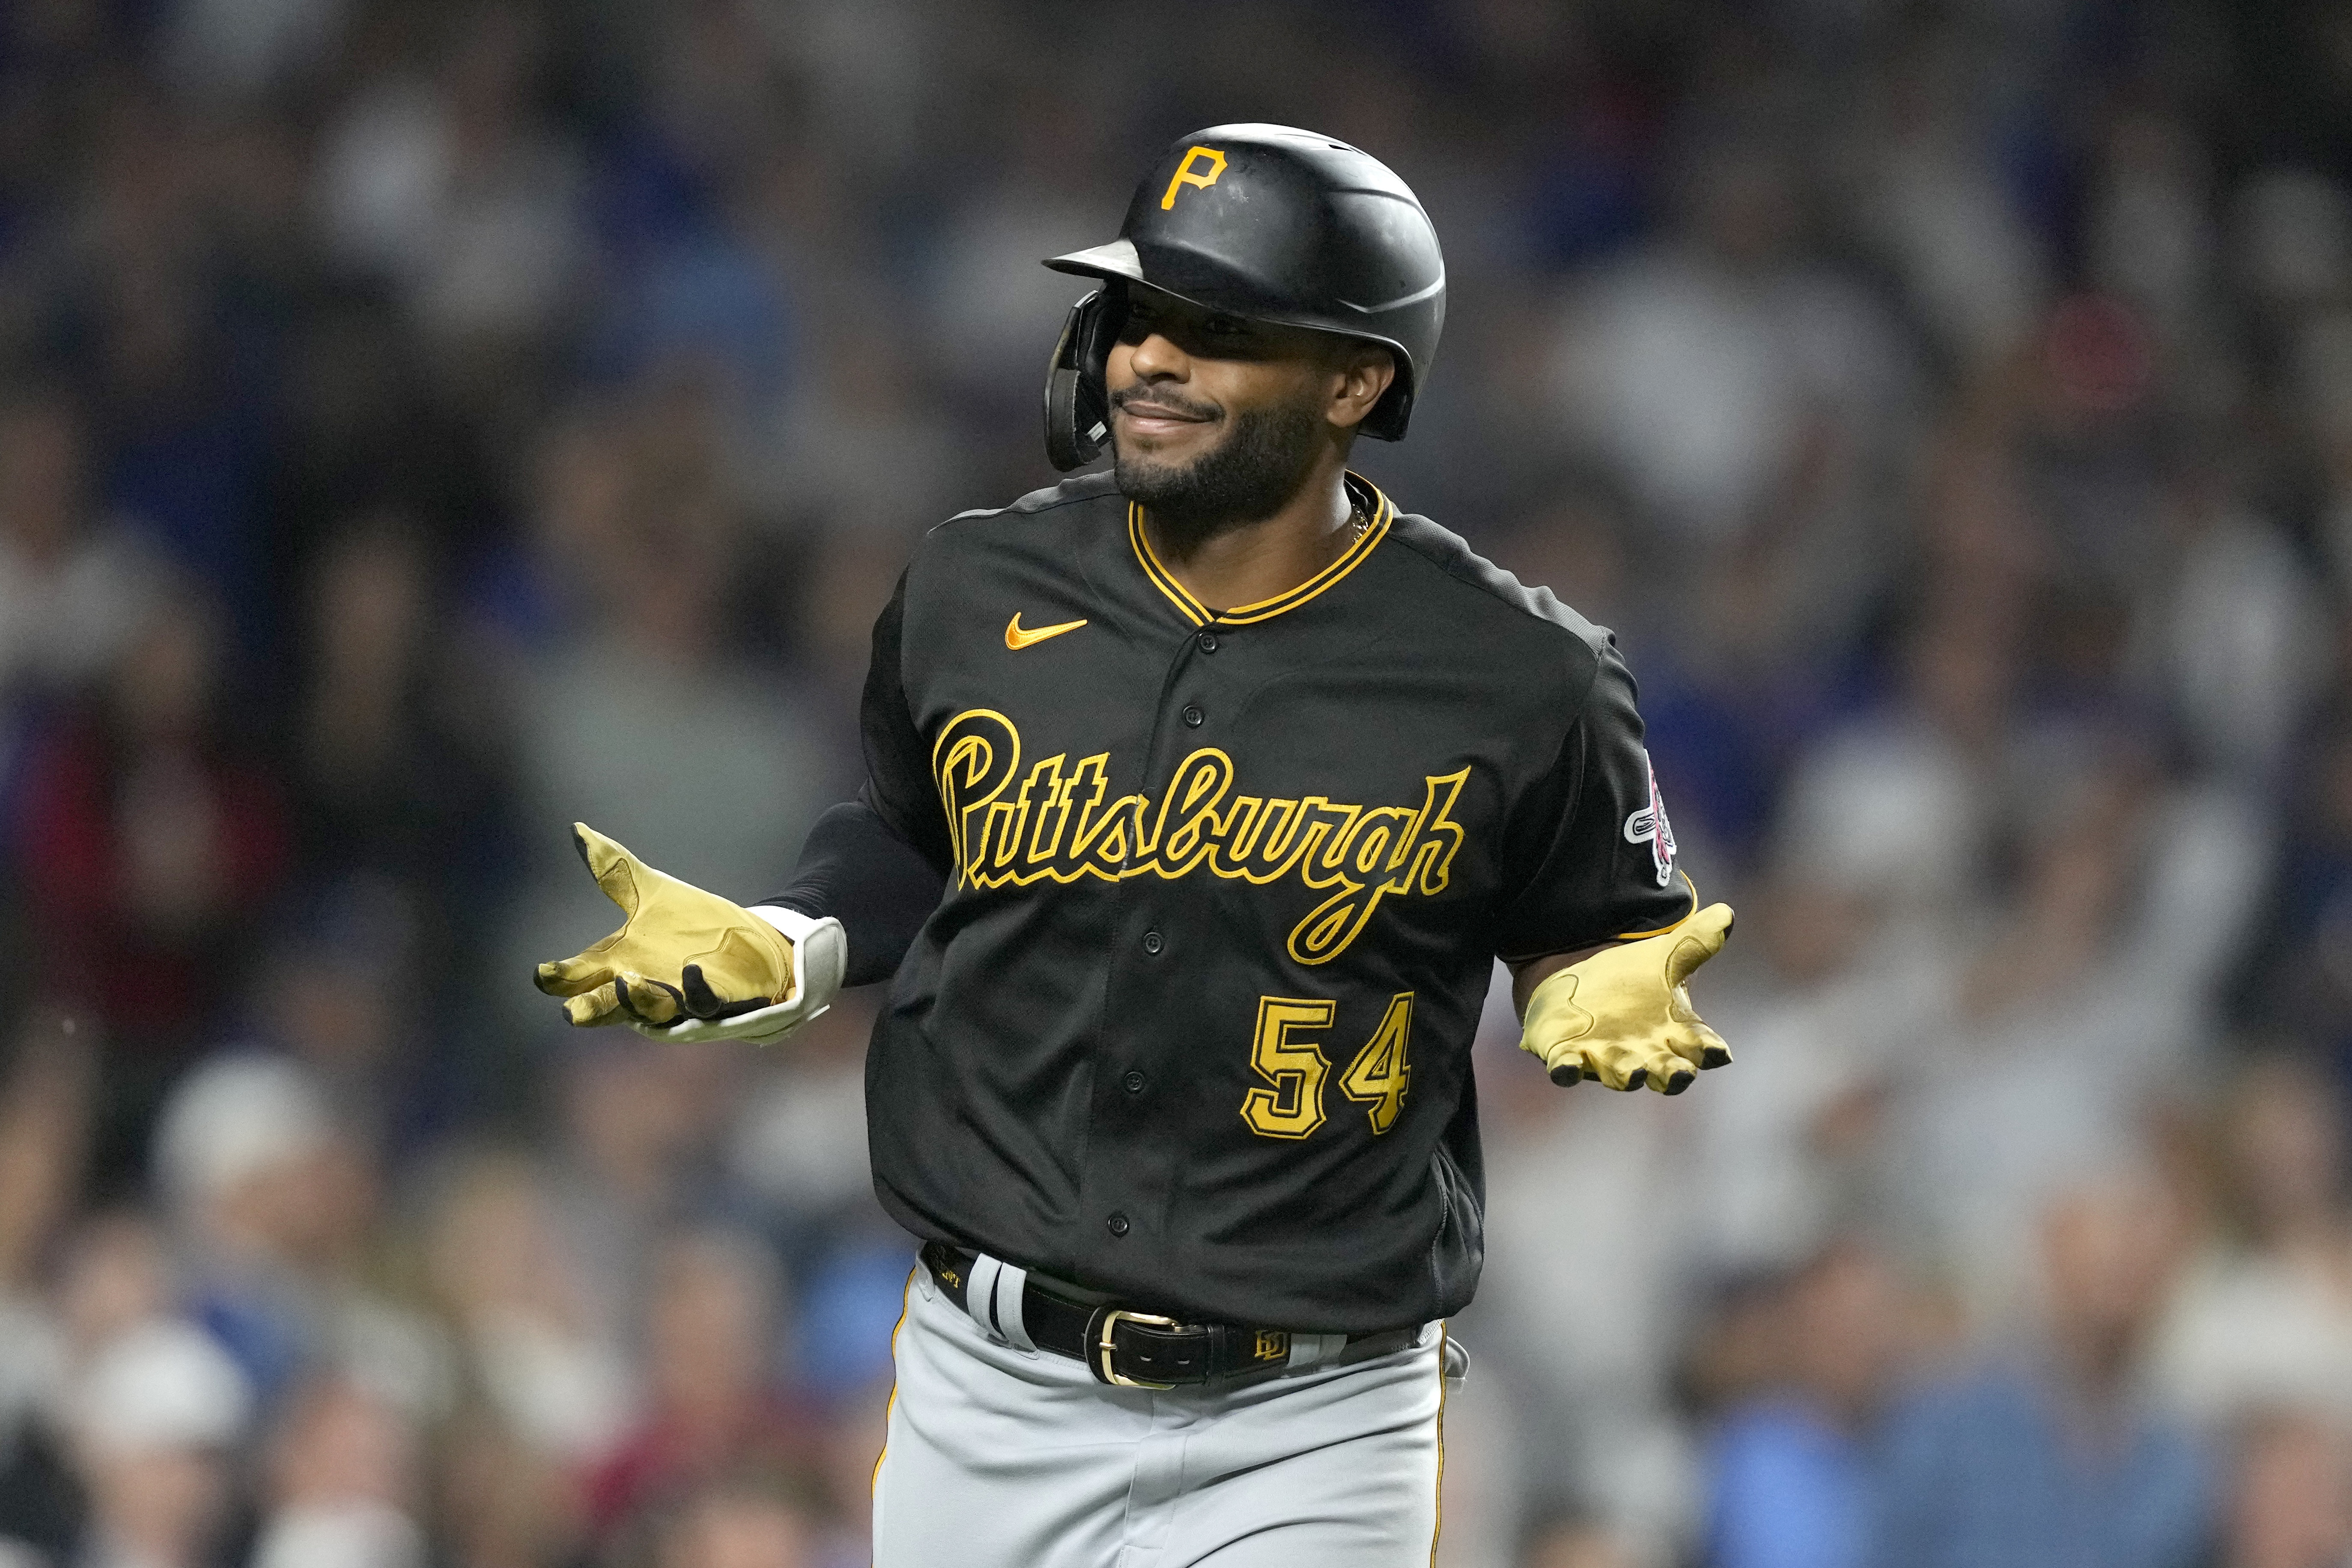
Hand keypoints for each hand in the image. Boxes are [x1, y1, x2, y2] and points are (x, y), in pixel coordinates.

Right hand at [533, 824, 833, 1042]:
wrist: (753, 942)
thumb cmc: (694, 925)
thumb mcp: (651, 893)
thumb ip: (613, 870)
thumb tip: (577, 829)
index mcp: (618, 963)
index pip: (578, 976)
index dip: (558, 979)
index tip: (543, 975)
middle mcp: (642, 988)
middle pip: (605, 1006)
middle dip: (588, 1009)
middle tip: (571, 1011)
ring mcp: (676, 999)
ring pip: (649, 1012)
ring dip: (636, 1000)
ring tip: (626, 981)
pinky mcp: (713, 1000)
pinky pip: (701, 1001)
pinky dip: (695, 987)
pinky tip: (691, 970)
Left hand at [1518, 903, 1733, 1093]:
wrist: (1585, 988)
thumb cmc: (1636, 981)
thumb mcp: (1665, 958)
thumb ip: (1694, 942)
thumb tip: (1726, 913)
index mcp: (1675, 1034)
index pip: (1699, 1047)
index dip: (1709, 1051)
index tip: (1718, 1053)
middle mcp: (1645, 1054)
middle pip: (1665, 1072)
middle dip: (1673, 1075)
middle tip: (1681, 1074)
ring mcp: (1606, 1058)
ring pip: (1620, 1074)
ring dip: (1625, 1075)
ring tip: (1632, 1074)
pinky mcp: (1569, 1056)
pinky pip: (1568, 1069)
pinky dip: (1567, 1070)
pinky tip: (1565, 1069)